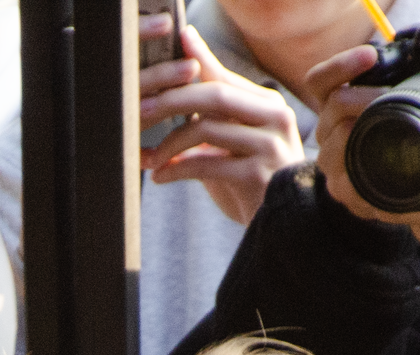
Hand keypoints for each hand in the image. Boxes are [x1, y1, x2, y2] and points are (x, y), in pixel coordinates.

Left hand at [138, 22, 303, 224]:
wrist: (279, 225)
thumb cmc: (248, 182)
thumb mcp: (231, 144)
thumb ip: (208, 117)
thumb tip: (164, 92)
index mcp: (266, 104)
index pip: (222, 75)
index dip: (189, 63)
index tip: (158, 65)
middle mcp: (274, 117)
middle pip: (214, 95)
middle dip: (171, 100)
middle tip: (140, 109)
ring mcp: (269, 145)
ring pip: (206, 128)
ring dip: (169, 142)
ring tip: (149, 158)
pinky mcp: (257, 175)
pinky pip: (205, 164)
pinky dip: (176, 169)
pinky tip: (159, 177)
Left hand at [309, 44, 419, 250]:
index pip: (384, 203)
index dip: (361, 179)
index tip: (354, 149)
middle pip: (379, 203)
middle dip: (363, 176)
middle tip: (357, 140)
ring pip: (389, 206)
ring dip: (376, 183)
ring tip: (369, 149)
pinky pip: (404, 208)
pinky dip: (394, 190)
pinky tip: (392, 167)